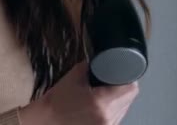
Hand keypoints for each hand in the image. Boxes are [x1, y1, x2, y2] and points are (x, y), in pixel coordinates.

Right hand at [19, 60, 138, 124]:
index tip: (122, 75)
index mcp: (101, 102)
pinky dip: (111, 112)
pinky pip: (116, 119)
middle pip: (129, 99)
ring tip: (101, 97)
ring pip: (124, 110)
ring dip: (118, 102)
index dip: (128, 78)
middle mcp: (107, 118)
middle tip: (109, 84)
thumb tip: (102, 59)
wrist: (46, 121)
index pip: (131, 89)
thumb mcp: (73, 76)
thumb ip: (90, 66)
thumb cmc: (56, 103)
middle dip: (121, 89)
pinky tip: (97, 108)